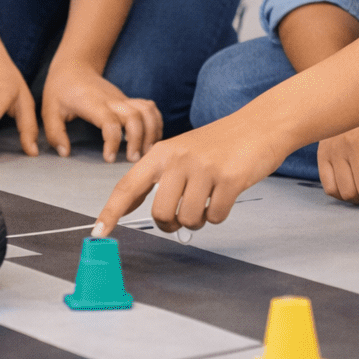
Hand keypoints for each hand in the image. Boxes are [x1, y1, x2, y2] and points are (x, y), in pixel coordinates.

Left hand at [41, 62, 161, 161]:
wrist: (74, 65)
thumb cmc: (60, 89)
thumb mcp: (49, 110)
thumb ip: (55, 133)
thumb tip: (65, 153)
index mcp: (92, 104)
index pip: (109, 122)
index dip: (112, 141)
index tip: (108, 158)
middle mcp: (111, 100)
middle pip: (135, 117)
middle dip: (138, 140)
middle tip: (132, 160)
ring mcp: (122, 99)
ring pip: (146, 111)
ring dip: (151, 132)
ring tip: (145, 152)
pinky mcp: (128, 100)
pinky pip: (149, 108)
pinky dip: (155, 122)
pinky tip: (151, 138)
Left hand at [93, 112, 286, 234]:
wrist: (260, 125)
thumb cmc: (218, 143)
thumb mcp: (181, 151)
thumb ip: (159, 176)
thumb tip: (136, 208)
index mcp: (160, 153)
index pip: (127, 186)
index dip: (111, 212)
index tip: (98, 233)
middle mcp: (178, 159)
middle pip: (160, 214)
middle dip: (170, 224)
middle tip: (182, 216)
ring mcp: (204, 169)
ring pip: (188, 219)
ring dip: (198, 220)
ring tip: (207, 201)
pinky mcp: (229, 179)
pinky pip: (216, 217)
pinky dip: (220, 215)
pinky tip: (225, 196)